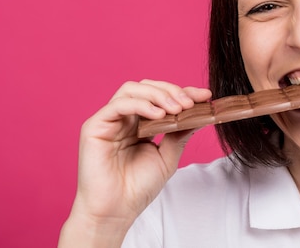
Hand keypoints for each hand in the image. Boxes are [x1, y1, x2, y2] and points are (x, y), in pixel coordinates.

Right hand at [59, 80, 211, 246]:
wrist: (115, 212)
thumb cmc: (137, 188)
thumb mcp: (168, 156)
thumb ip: (180, 133)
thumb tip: (201, 114)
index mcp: (139, 124)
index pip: (161, 98)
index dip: (183, 92)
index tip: (205, 97)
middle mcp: (123, 118)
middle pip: (146, 87)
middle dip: (171, 91)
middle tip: (189, 103)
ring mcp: (108, 120)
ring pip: (132, 90)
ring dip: (158, 95)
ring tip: (176, 109)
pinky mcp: (94, 126)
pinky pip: (119, 104)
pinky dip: (141, 105)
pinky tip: (158, 115)